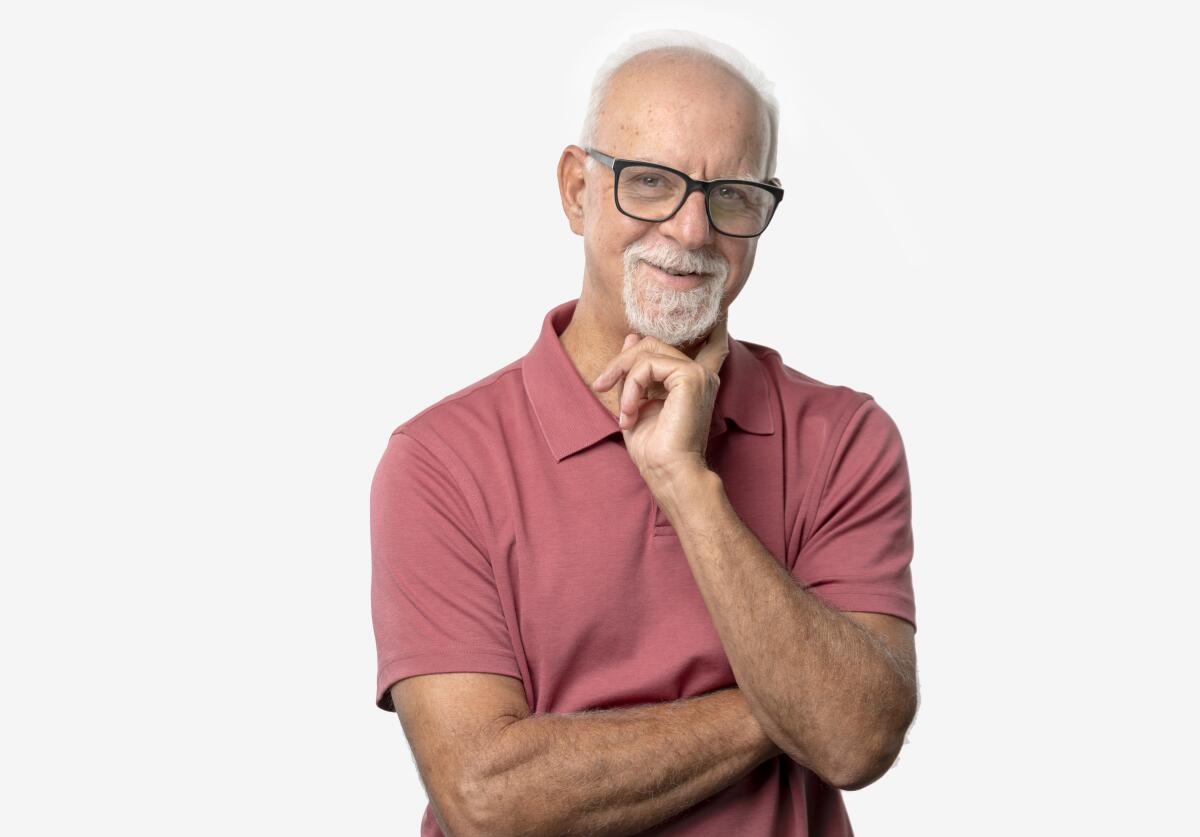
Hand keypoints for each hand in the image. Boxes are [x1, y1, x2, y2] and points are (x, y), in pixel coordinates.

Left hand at [590, 317, 729, 489]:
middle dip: (621, 363)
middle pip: (651, 343)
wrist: (668, 474)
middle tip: (601, 387)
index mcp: (693, 381)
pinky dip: (630, 388)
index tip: (717, 313)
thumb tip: (632, 337)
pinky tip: (630, 413)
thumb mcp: (637, 401)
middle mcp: (700, 374)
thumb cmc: (655, 449)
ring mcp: (698, 374)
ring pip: (645, 352)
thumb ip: (636, 370)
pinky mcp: (691, 377)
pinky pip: (646, 365)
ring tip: (623, 413)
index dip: (711, 326)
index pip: (708, 343)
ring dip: (623, 381)